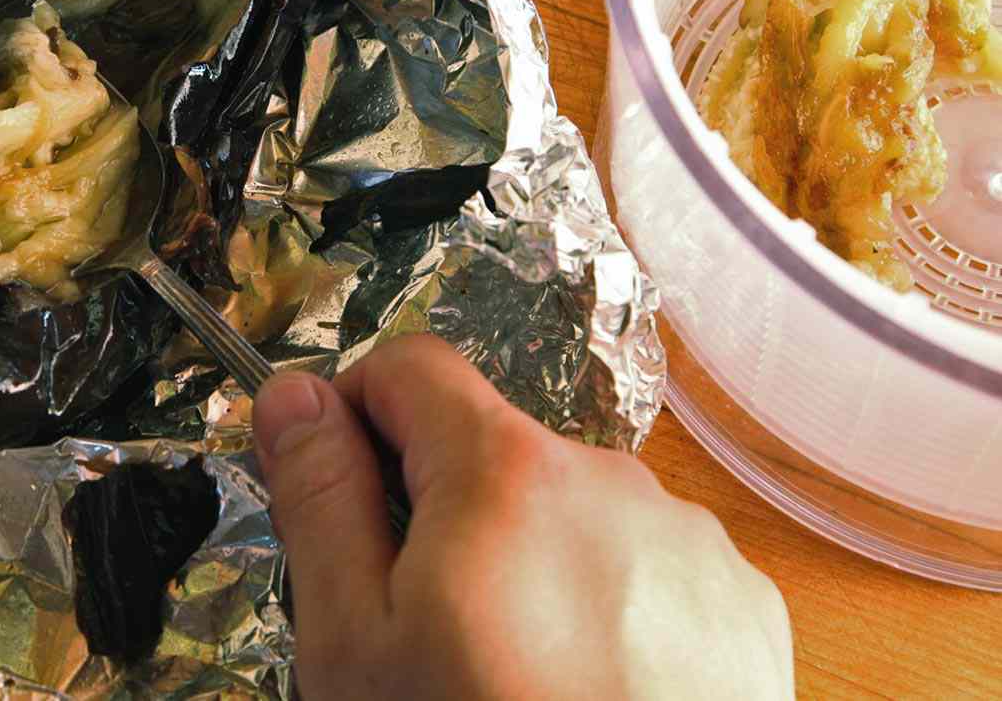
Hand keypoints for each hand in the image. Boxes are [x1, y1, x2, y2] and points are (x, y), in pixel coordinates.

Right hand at [252, 336, 793, 700]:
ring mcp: (688, 540)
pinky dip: (609, 606)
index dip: (357, 413)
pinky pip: (646, 567)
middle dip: (442, 511)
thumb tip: (293, 394)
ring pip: (570, 511)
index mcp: (505, 470)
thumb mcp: (355, 641)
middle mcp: (611, 480)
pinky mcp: (741, 603)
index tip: (342, 489)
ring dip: (530, 560)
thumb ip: (320, 498)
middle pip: (492, 448)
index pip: (410, 365)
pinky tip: (590, 688)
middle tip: (422, 628)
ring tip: (514, 674)